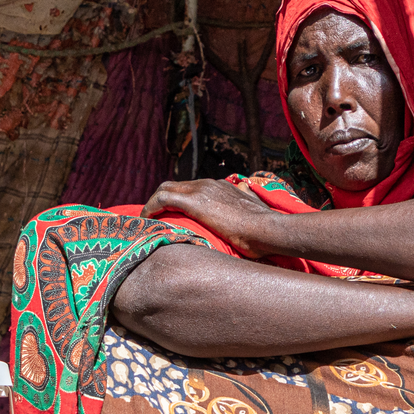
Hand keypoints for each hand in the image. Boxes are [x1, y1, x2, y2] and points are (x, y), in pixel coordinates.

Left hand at [140, 179, 279, 256]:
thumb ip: (246, 200)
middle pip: (174, 185)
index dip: (176, 200)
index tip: (168, 216)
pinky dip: (150, 208)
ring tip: (146, 222)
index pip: (190, 187)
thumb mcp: (253, 210)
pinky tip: (146, 221)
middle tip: (153, 220)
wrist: (268, 229)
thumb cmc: (264, 229)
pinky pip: (163, 199)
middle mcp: (208, 183)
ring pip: (165, 189)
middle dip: (160, 200)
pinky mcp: (195, 201)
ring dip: (153, 205)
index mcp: (220, 186)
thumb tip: (245, 190)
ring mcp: (201, 190)